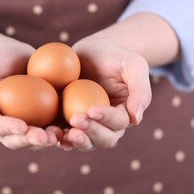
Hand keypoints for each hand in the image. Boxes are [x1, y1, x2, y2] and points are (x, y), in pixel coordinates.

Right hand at [0, 39, 62, 148]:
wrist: (15, 53)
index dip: (8, 129)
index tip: (22, 126)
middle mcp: (7, 125)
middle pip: (17, 139)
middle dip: (30, 140)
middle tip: (45, 137)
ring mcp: (27, 122)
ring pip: (35, 138)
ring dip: (47, 139)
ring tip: (59, 135)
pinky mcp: (44, 117)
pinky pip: (52, 126)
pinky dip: (61, 130)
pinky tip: (72, 129)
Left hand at [60, 36, 151, 151]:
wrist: (93, 51)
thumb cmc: (116, 56)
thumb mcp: (134, 65)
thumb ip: (140, 90)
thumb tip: (136, 120)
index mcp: (125, 113)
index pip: (119, 122)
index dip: (106, 119)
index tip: (92, 110)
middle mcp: (108, 124)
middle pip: (104, 139)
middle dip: (91, 133)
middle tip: (76, 120)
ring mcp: (89, 125)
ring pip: (87, 142)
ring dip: (77, 140)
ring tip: (64, 133)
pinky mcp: (70, 121)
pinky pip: (67, 134)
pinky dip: (60, 137)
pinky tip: (52, 133)